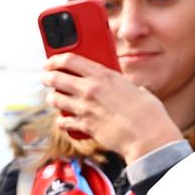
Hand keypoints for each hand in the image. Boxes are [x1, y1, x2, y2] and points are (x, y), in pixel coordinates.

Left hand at [41, 54, 183, 159]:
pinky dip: (61, 120)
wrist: (148, 136)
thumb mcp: (132, 87)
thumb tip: (112, 85)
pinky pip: (62, 121)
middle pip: (55, 78)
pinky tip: (63, 119)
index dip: (55, 59)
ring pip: (54, 99)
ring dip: (52, 98)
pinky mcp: (83, 126)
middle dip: (47, 77)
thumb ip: (116, 84)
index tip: (50, 62)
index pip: (70, 59)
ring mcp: (84, 108)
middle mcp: (90, 89)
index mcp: (104, 75)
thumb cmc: (147, 112)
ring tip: (54, 97)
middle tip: (46, 78)